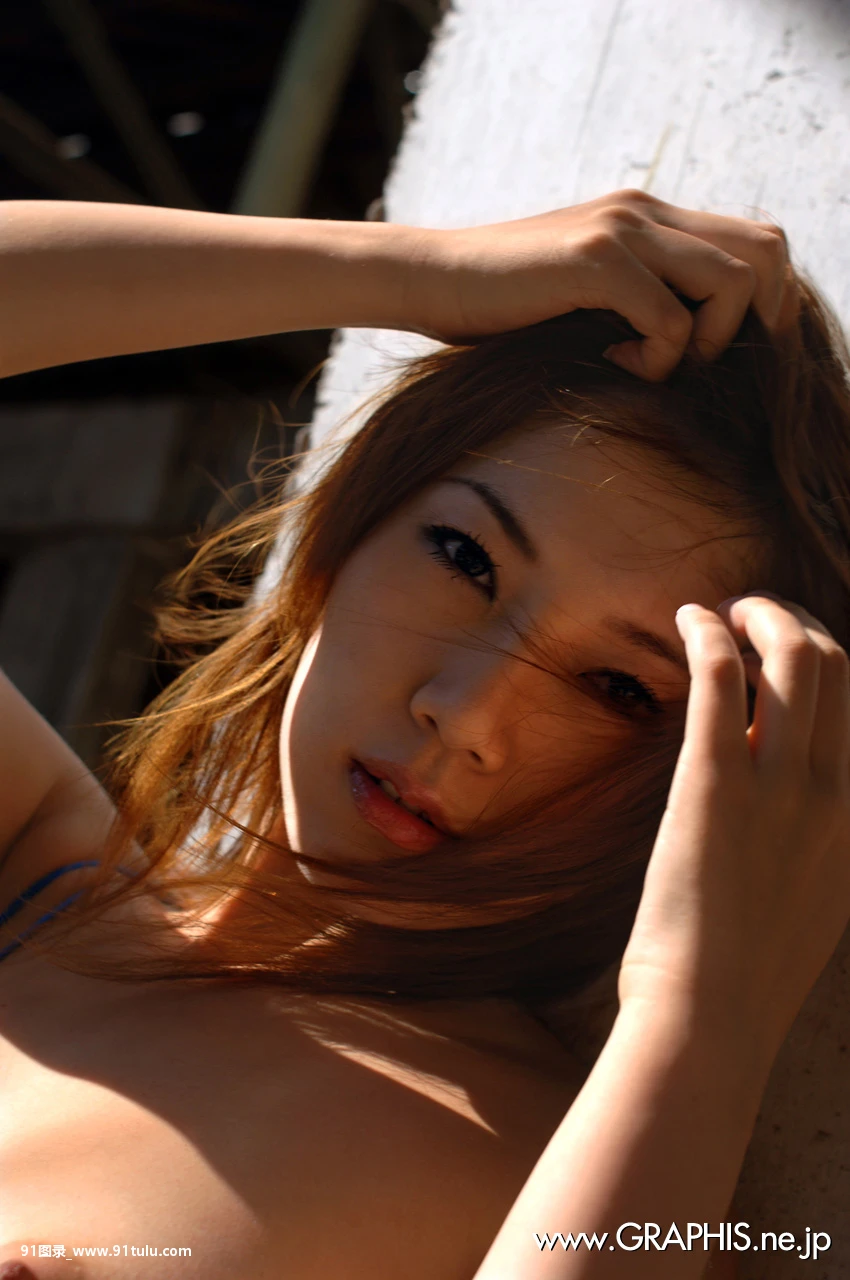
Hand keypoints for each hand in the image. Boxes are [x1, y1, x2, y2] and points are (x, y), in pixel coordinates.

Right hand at [412, 189, 798, 379]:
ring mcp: (623, 228)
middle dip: (751, 323)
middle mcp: (645, 210)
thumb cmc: (498, 307)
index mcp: (648, 217)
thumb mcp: (584, 300)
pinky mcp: (595, 259)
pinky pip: (671, 320)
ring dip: (704, 343)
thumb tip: (691, 352)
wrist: (428, 281)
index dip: (761, 305)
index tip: (709, 355)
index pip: (757, 243)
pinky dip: (654, 360)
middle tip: (691, 365)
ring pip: (734, 283)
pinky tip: (607, 361)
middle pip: (766, 252)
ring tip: (646, 363)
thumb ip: (637, 299)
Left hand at [617, 591, 849, 1068]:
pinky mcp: (714, 785)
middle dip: (797, 622)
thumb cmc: (748, 970)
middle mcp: (838, 793)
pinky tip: (687, 619)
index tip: (791, 649)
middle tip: (752, 617)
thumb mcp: (817, 896)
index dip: (830, 659)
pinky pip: (722, 679)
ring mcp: (780, 787)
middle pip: (839, 665)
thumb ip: (821, 835)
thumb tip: (803, 787)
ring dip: (760, 615)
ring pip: (794, 657)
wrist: (710, 1021)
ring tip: (725, 612)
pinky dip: (708, 634)